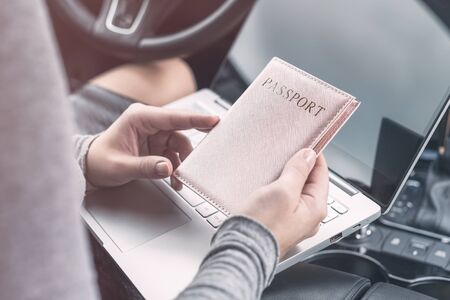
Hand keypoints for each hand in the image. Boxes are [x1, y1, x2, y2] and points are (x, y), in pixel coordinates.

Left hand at [86, 103, 218, 188]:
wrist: (91, 168)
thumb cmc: (100, 161)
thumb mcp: (121, 166)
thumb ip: (146, 167)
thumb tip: (168, 168)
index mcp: (140, 117)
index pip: (174, 117)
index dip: (196, 119)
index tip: (214, 120)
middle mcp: (150, 123)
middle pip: (181, 131)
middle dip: (190, 149)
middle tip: (202, 160)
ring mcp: (154, 134)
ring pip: (180, 145)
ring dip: (183, 163)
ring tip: (180, 179)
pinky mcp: (157, 145)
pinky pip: (174, 154)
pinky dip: (176, 167)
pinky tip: (174, 180)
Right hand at [239, 149, 328, 256]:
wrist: (241, 250)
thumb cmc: (263, 226)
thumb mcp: (283, 191)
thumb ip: (298, 171)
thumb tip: (308, 155)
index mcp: (315, 208)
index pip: (321, 173)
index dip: (313, 155)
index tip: (304, 141)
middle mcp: (308, 216)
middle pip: (309, 182)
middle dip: (298, 166)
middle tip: (285, 152)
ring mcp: (293, 220)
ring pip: (294, 190)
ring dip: (285, 177)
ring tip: (274, 167)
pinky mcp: (278, 222)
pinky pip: (283, 200)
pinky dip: (277, 188)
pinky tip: (266, 183)